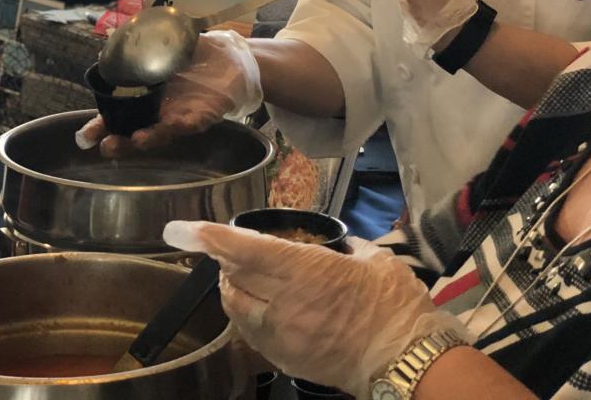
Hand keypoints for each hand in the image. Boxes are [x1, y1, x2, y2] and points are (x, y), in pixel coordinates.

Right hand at [75, 30, 262, 156]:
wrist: (233, 61)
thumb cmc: (195, 55)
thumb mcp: (164, 46)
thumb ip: (138, 47)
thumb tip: (106, 48)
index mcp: (144, 95)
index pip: (116, 115)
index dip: (99, 126)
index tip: (84, 137)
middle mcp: (157, 111)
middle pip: (132, 131)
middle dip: (117, 141)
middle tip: (103, 145)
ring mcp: (178, 116)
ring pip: (158, 133)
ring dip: (145, 139)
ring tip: (133, 140)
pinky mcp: (201, 116)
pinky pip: (188, 124)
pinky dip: (177, 127)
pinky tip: (168, 127)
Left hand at [164, 220, 466, 396]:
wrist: (405, 361)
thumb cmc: (395, 305)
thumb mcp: (374, 260)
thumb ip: (348, 247)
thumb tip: (338, 244)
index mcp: (305, 271)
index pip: (245, 251)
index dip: (212, 238)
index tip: (185, 229)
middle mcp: (284, 302)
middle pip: (232, 279)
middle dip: (223, 260)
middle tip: (226, 248)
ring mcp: (281, 335)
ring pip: (235, 308)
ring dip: (233, 289)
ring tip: (243, 276)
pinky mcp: (284, 358)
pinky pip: (251, 332)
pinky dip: (247, 314)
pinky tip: (262, 307)